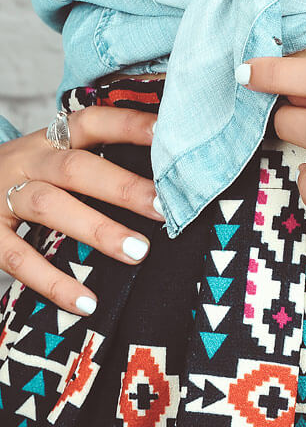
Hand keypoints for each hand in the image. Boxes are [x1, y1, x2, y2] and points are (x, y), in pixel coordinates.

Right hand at [0, 106, 164, 314]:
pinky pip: (18, 259)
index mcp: (51, 140)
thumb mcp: (54, 157)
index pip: (93, 123)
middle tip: (165, 208)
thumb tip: (169, 175)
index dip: (130, 126)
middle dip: (124, 188)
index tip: (168, 135)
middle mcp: (26, 162)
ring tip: (139, 252)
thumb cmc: (28, 177)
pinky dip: (54, 283)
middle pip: (75, 169)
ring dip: (97, 230)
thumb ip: (99, 161)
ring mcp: (2, 197)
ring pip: (49, 207)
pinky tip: (88, 303)